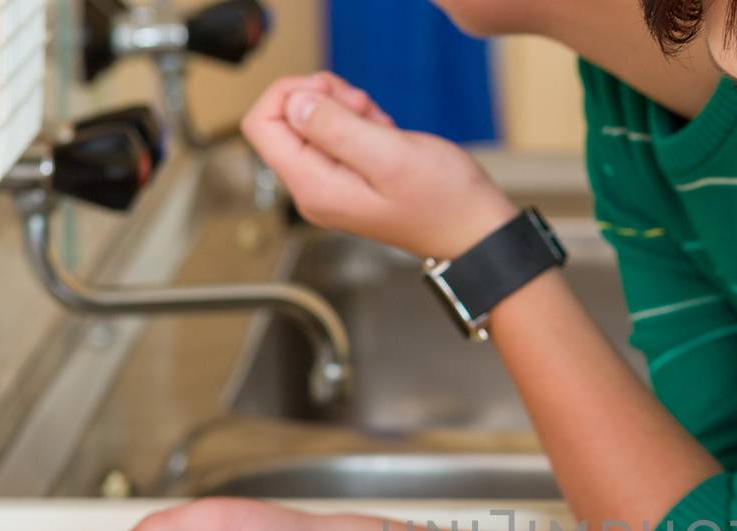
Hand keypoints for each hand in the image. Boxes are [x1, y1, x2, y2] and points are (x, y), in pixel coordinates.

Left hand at [242, 71, 517, 261]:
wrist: (474, 232)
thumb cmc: (444, 201)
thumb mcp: (390, 155)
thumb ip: (336, 128)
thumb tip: (294, 104)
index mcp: (314, 187)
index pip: (261, 124)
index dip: (290, 93)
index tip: (333, 93)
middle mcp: (313, 191)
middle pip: (284, 121)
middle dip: (322, 99)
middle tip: (364, 108)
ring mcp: (330, 188)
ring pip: (311, 124)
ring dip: (346, 110)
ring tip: (381, 126)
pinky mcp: (348, 181)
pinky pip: (335, 137)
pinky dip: (359, 124)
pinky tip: (386, 136)